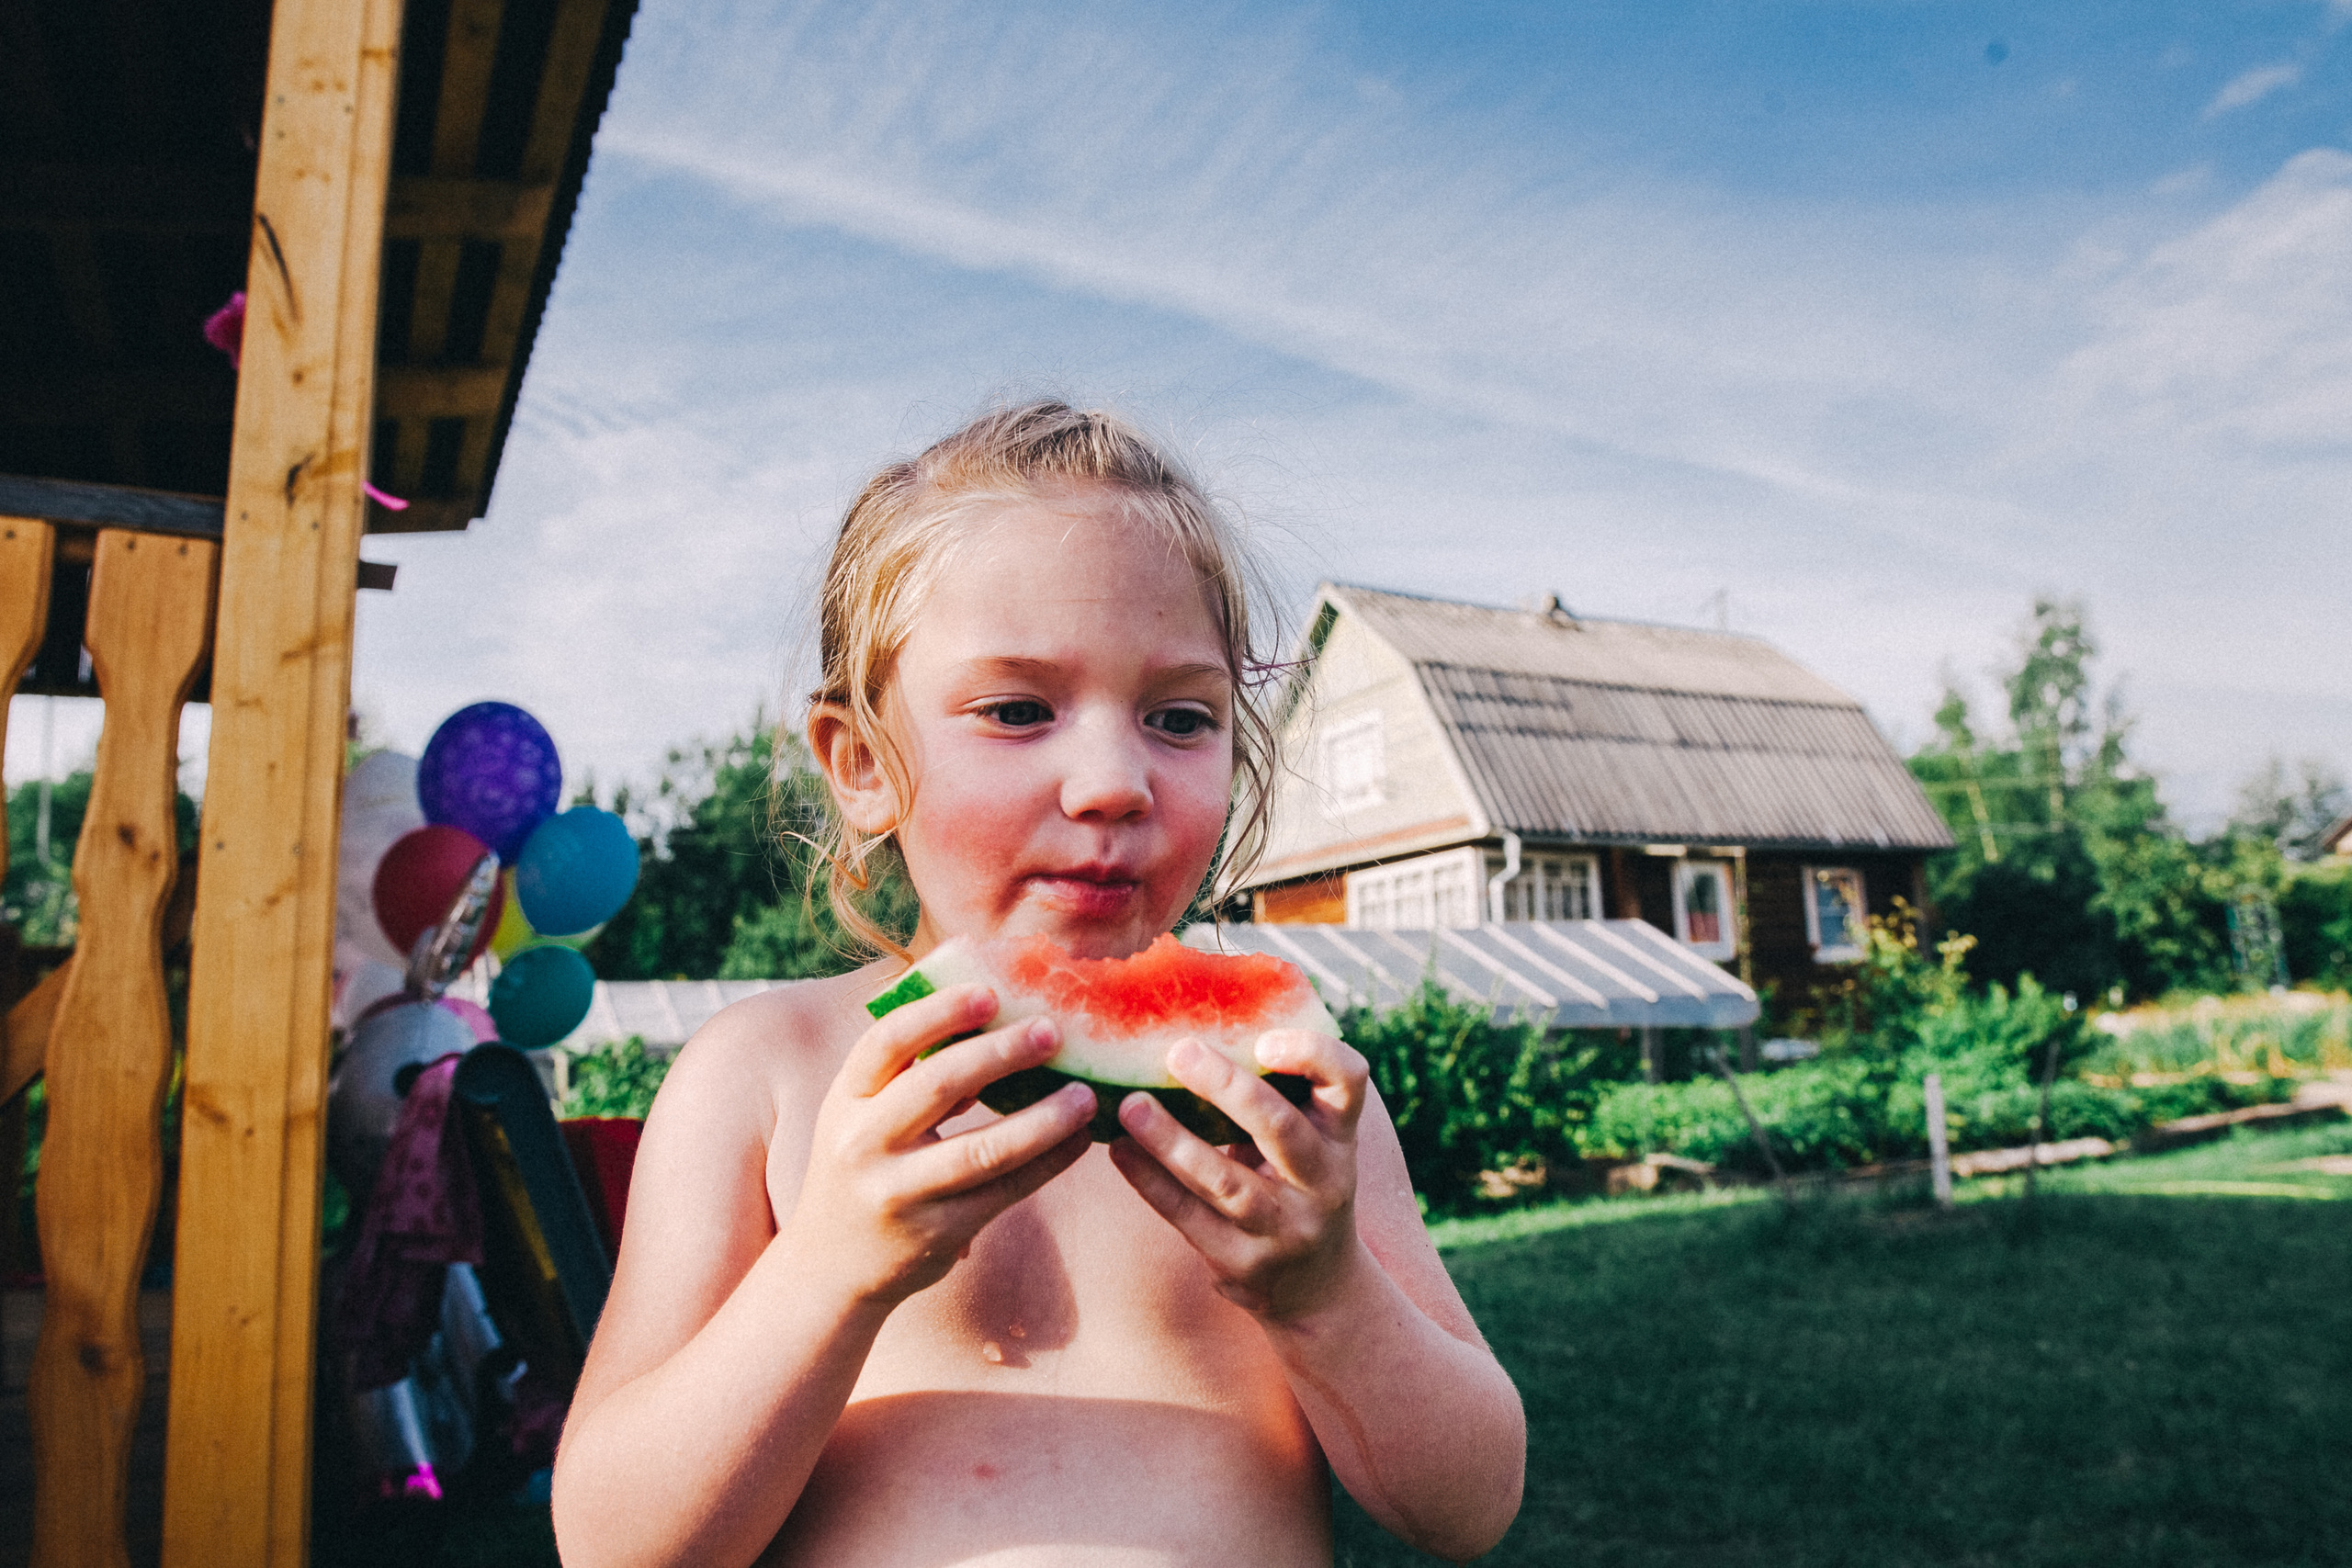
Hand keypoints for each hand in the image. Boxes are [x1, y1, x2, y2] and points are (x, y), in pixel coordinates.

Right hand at [785, 984, 1094, 1306]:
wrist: (830, 1269)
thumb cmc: (864, 1167)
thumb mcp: (865, 1116)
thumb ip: (912, 1076)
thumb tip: (997, 1026)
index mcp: (845, 1099)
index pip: (888, 1041)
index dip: (939, 1012)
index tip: (990, 994)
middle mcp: (864, 1143)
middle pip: (938, 1085)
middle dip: (1000, 1053)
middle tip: (1051, 1031)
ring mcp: (900, 1191)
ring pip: (983, 1149)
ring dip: (1043, 1118)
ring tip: (1084, 1095)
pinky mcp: (938, 1232)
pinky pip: (1004, 1190)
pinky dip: (1048, 1162)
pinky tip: (1078, 1139)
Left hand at [1107, 1029, 1370, 1320]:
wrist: (1320, 1290)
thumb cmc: (1299, 1183)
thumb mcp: (1313, 1139)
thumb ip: (1278, 1090)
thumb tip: (1200, 1006)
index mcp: (1340, 1135)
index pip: (1350, 1080)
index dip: (1313, 1054)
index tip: (1265, 1039)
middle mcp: (1323, 1181)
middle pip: (1281, 1128)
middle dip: (1228, 1088)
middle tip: (1178, 1052)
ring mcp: (1285, 1228)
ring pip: (1225, 1182)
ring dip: (1172, 1140)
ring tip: (1128, 1108)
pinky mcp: (1243, 1265)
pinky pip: (1189, 1219)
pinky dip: (1150, 1182)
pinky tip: (1119, 1152)